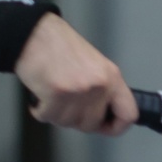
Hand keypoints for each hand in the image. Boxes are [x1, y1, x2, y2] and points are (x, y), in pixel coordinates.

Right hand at [17, 13, 136, 134]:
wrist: (34, 34)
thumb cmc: (58, 45)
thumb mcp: (93, 64)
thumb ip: (101, 90)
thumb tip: (100, 114)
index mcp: (111, 77)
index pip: (128, 114)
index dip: (116, 127)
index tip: (104, 126)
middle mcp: (99, 85)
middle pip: (91, 124)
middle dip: (75, 119)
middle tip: (65, 105)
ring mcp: (79, 91)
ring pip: (67, 123)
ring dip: (55, 113)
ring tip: (50, 93)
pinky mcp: (57, 95)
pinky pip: (48, 117)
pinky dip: (40, 110)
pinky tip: (40, 95)